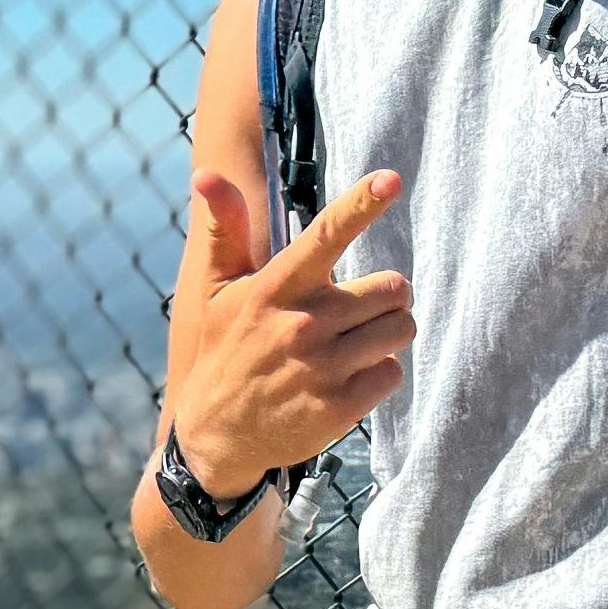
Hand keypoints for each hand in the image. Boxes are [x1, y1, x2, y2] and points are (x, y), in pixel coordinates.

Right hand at [164, 167, 413, 488]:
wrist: (217, 434)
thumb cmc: (227, 350)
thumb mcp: (218, 290)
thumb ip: (226, 230)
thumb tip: (206, 174)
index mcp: (277, 287)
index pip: (326, 235)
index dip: (361, 203)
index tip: (390, 179)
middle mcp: (303, 323)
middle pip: (394, 288)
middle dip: (387, 298)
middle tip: (359, 312)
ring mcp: (323, 367)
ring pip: (401, 330)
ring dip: (388, 335)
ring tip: (355, 345)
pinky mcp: (340, 407)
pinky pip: (393, 372)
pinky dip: (379, 374)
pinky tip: (348, 379)